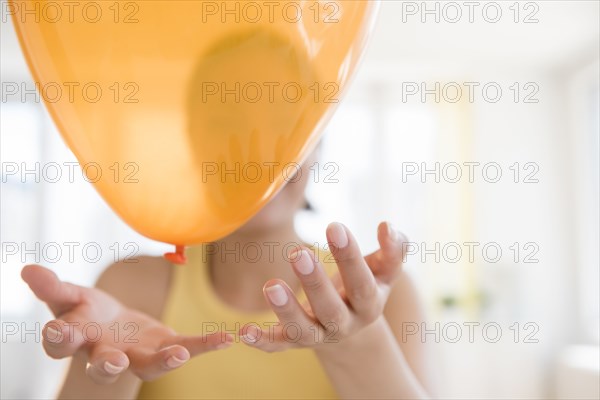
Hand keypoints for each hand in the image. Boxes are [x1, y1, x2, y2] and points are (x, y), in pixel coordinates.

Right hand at [21, 265, 231, 383]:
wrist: (115, 327)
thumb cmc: (88, 313)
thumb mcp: (71, 297)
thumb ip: (53, 287)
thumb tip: (28, 270)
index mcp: (79, 338)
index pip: (62, 343)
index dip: (59, 338)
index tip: (58, 331)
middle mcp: (107, 353)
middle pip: (103, 365)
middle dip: (107, 365)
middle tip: (113, 362)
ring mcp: (138, 356)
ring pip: (147, 366)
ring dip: (163, 362)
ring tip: (179, 354)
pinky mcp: (165, 349)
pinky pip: (186, 348)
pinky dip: (206, 345)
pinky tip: (227, 338)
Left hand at [239, 221, 404, 351]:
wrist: (351, 326)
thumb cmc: (365, 284)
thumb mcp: (383, 270)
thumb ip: (393, 249)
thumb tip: (388, 226)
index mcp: (369, 304)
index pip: (363, 284)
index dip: (350, 257)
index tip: (335, 226)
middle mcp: (344, 324)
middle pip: (331, 309)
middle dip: (315, 283)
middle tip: (299, 252)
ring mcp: (318, 335)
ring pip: (302, 330)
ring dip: (286, 310)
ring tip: (270, 285)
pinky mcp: (293, 342)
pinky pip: (277, 345)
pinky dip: (261, 341)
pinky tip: (243, 331)